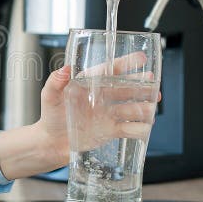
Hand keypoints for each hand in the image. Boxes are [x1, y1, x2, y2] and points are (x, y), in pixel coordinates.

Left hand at [37, 52, 159, 163]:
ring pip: (132, 108)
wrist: (51, 144)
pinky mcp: (111, 130)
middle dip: (142, 85)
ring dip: (144, 106)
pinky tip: (145, 126)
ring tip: (151, 107)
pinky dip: (140, 127)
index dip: (126, 64)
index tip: (141, 58)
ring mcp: (109, 114)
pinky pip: (130, 128)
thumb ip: (55, 82)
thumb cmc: (50, 117)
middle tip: (153, 84)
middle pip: (127, 88)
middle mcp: (102, 97)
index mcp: (90, 84)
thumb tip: (64, 69)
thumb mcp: (49, 97)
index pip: (110, 70)